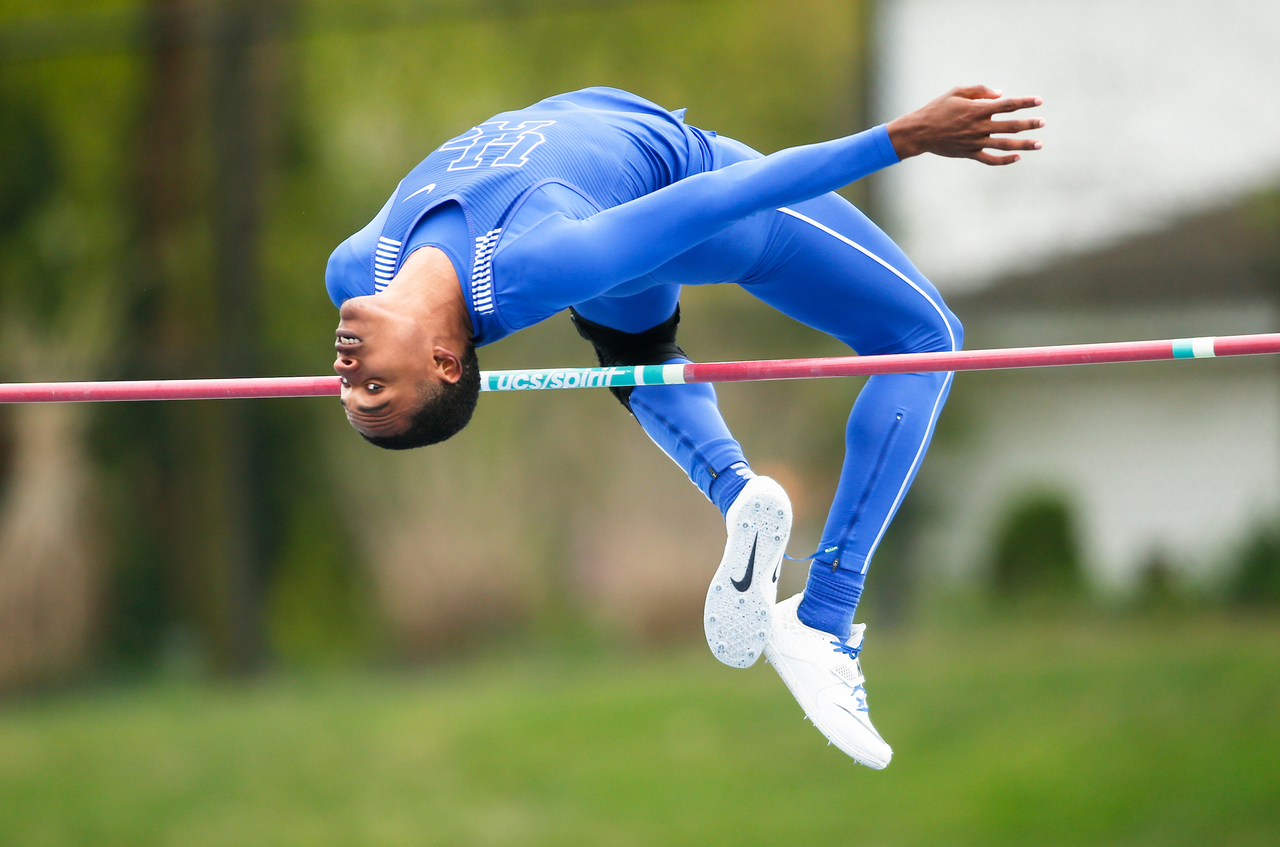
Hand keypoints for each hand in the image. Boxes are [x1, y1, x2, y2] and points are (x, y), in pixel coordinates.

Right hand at [886, 85, 1043, 165]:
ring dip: (1023, 144)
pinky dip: (1004, 160)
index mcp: (977, 109)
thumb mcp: (956, 92)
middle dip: (1029, 124)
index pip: (1007, 105)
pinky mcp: (969, 154)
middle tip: (1043, 122)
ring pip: (1004, 145)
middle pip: (1010, 126)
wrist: (919, 132)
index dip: (1025, 102)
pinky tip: (1017, 158)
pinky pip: (990, 160)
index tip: (1039, 101)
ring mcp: (975, 142)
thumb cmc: (937, 109)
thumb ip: (980, 91)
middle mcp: (979, 127)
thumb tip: (1000, 94)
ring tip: (1039, 144)